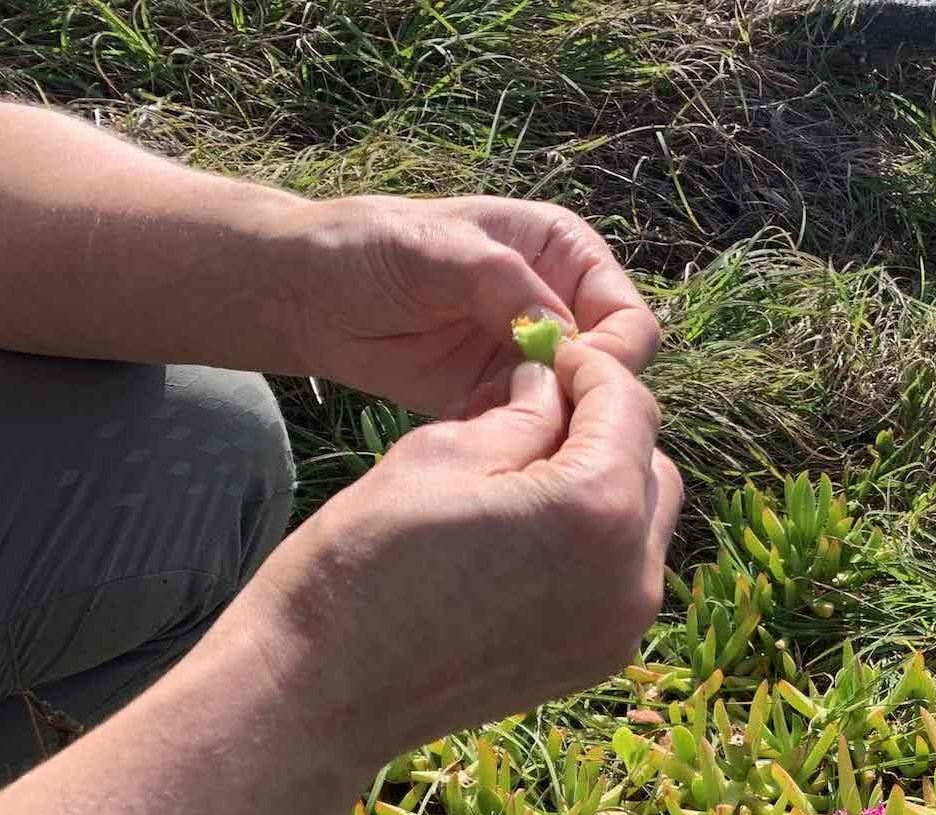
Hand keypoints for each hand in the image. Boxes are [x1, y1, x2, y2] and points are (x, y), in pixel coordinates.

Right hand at [234, 338, 681, 769]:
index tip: (550, 356)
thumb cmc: (364, 564)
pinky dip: (596, 544)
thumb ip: (519, 414)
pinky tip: (530, 536)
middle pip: (650, 467)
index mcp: (595, 509)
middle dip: (606, 431)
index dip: (589, 369)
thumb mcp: (439, 457)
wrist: (324, 692)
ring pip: (644, 525)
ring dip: (605, 488)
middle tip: (537, 412)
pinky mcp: (601, 658)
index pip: (629, 407)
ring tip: (529, 476)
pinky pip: (622, 577)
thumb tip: (552, 385)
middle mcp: (632, 574)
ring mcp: (621, 626)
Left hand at [285, 195, 660, 415]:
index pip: (627, 317)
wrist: (308, 297)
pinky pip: (538, 432)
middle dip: (584, 398)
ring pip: (580, 408)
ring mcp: (536, 357)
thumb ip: (500, 280)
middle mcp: (562, 305)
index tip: (567, 379)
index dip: (610, 355)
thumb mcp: (433, 250)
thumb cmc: (367, 250)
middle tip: (536, 417)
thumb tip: (563, 329)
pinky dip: (519, 444)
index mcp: (564, 253)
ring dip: (552, 426)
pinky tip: (484, 443)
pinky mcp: (506, 399)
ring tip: (503, 428)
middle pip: (614, 372)